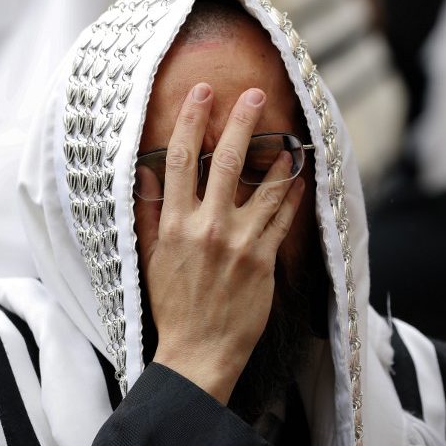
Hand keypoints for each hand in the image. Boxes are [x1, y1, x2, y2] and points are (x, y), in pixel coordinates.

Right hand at [134, 83, 305, 404]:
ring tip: (289, 138)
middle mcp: (207, 227)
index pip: (182, 160)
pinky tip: (298, 179)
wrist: (198, 352)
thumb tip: (147, 172)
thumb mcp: (150, 257)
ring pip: (264, 187)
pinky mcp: (263, 261)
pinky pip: (282, 220)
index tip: (203, 93)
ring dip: (279, 158)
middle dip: (241, 122)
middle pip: (227, 162)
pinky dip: (291, 196)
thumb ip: (151, 212)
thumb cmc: (173, 305)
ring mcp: (239, 243)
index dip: (192, 121)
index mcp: (175, 224)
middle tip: (255, 94)